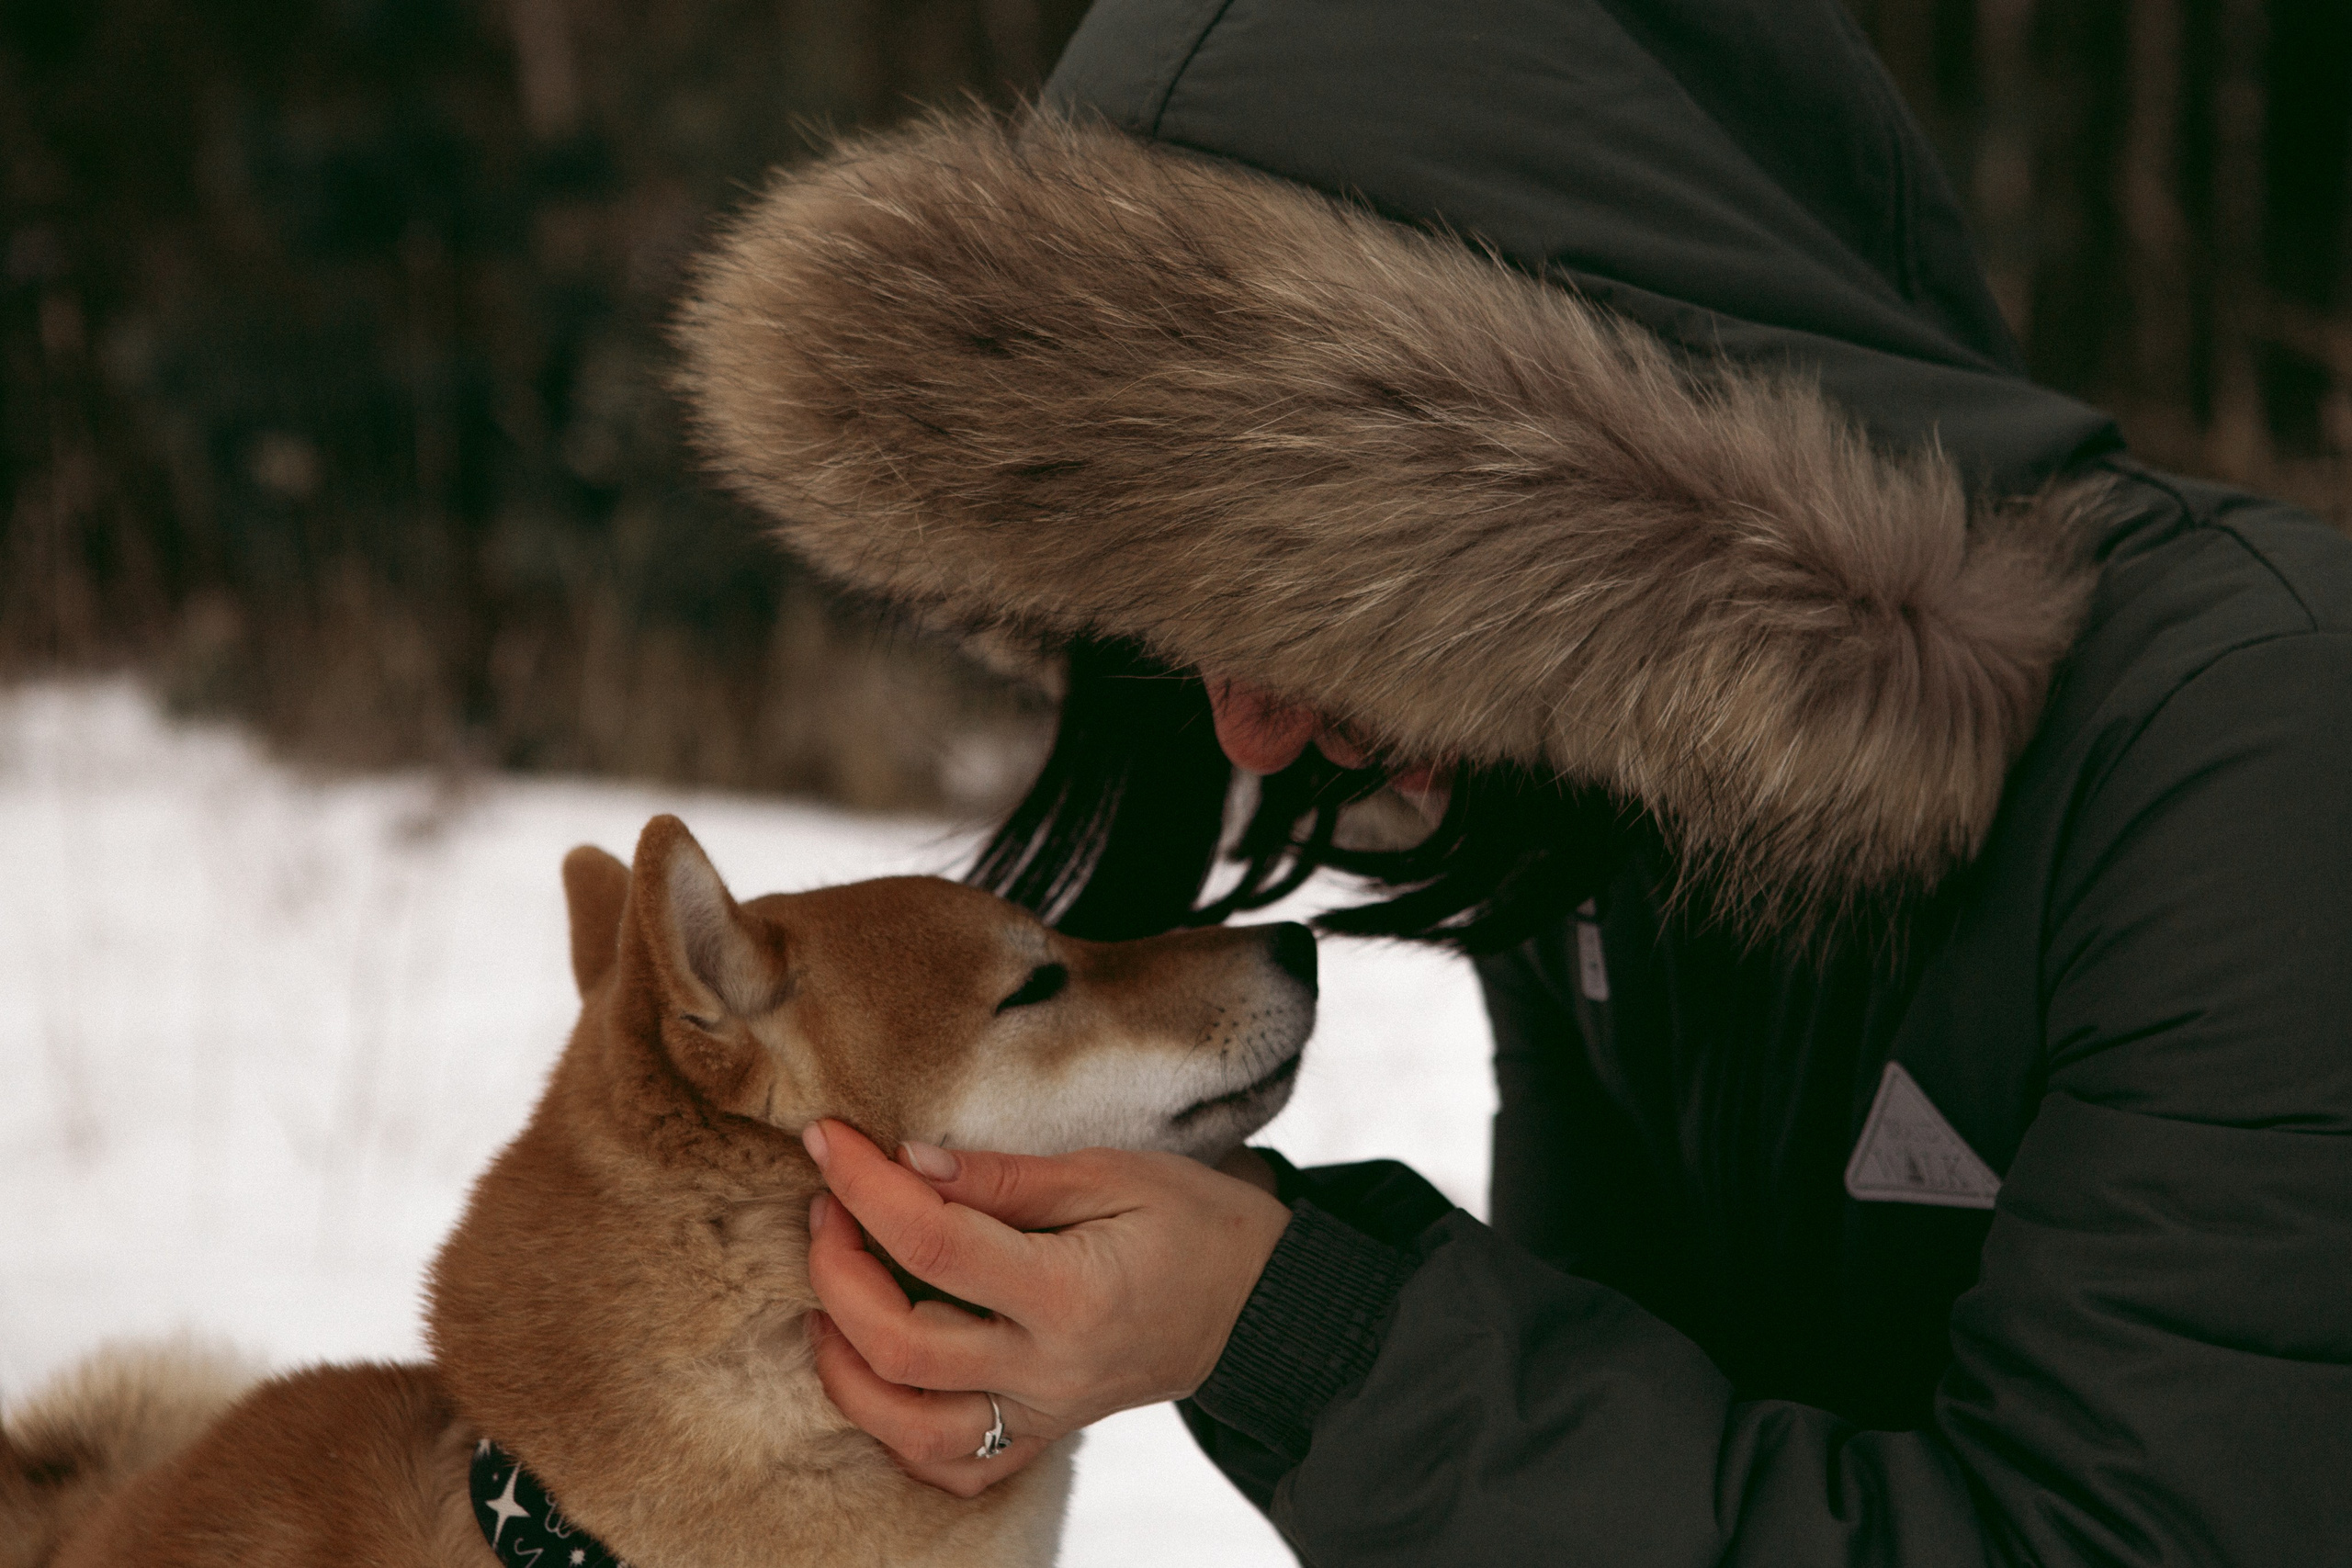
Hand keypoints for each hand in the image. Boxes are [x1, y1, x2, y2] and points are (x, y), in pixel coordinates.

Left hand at [799, 1120, 1292, 1496]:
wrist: (1265, 1304)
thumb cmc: (1197, 1224)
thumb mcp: (1112, 1172)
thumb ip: (1005, 1177)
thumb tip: (908, 1163)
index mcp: (1070, 1294)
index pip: (933, 1241)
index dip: (865, 1187)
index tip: (827, 1140)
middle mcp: (1048, 1371)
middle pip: (898, 1344)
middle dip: (835, 1268)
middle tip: (828, 1204)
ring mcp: (1042, 1415)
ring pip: (906, 1426)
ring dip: (843, 1362)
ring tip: (829, 1295)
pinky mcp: (1042, 1435)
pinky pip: (951, 1465)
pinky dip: (894, 1429)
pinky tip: (875, 1372)